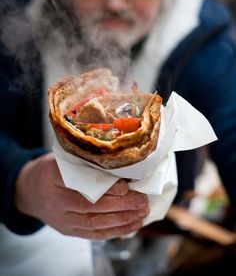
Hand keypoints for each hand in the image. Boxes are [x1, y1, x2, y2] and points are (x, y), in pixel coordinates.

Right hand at [15, 153, 148, 239]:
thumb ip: (85, 161)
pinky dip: (116, 231)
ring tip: (142, 212)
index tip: (125, 185)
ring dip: (122, 219)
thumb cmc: (53, 170)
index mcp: (53, 176)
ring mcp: (61, 219)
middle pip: (90, 206)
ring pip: (94, 223)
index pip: (79, 183)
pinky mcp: (68, 231)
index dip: (104, 187)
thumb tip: (122, 162)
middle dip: (120, 205)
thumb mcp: (64, 158)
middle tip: (141, 200)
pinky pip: (94, 234)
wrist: (31, 191)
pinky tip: (132, 225)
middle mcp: (56, 200)